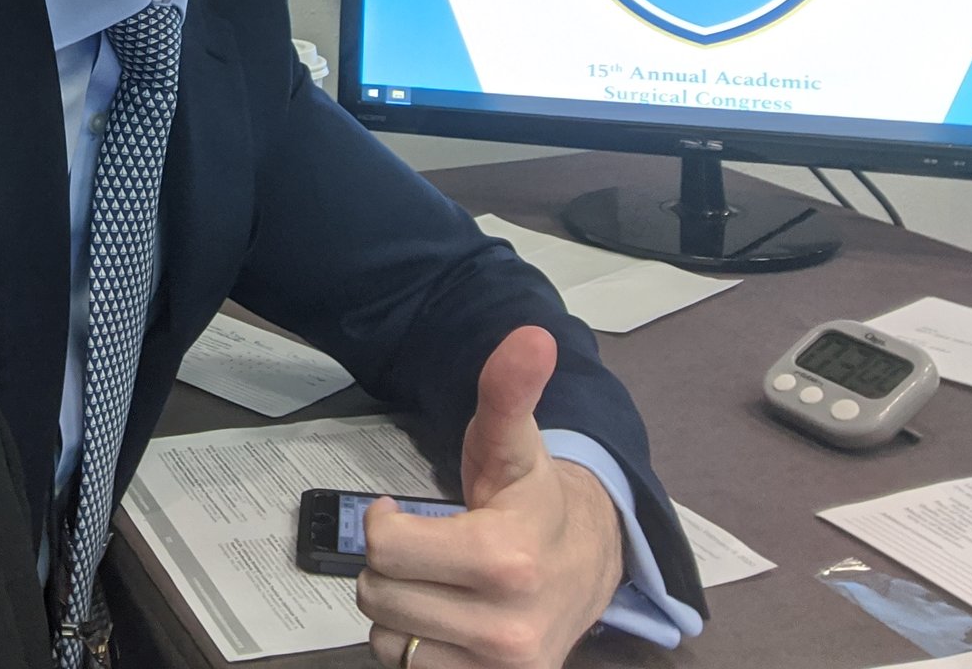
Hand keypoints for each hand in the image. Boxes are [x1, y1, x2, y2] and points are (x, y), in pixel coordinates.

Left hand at [359, 326, 622, 667]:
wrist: (593, 562)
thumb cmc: (534, 499)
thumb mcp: (514, 442)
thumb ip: (508, 391)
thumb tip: (531, 336)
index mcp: (506, 559)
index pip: (385, 548)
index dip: (384, 523)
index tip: (403, 512)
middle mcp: (508, 627)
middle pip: (378, 593)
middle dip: (391, 563)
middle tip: (430, 548)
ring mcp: (503, 667)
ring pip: (386, 637)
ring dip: (400, 606)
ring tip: (439, 582)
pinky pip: (408, 667)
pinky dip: (414, 644)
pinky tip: (446, 616)